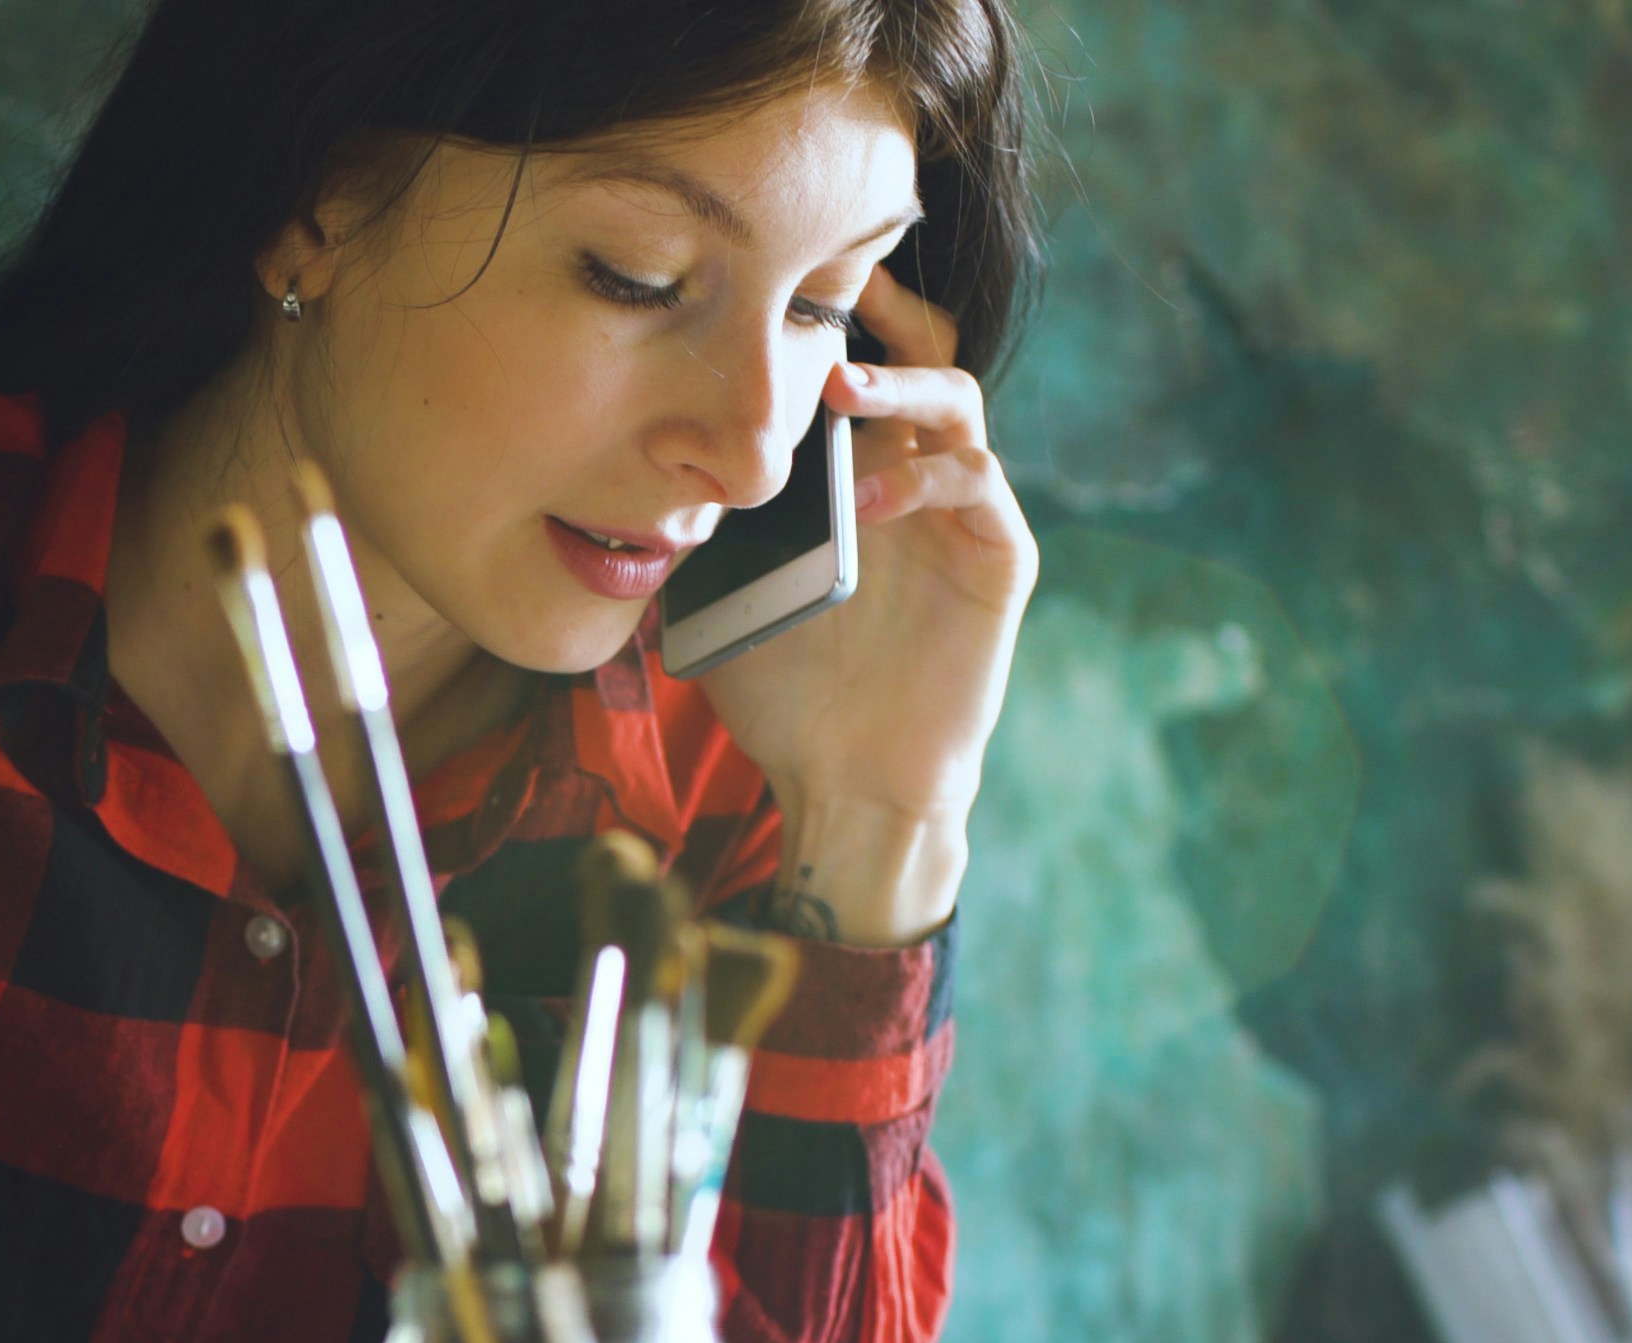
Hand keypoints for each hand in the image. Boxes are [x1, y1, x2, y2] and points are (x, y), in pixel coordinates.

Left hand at [698, 267, 1037, 946]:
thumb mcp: (720, 587)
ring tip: (842, 386)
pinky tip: (869, 498)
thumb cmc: (783, 693)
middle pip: (924, 352)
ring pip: (958, 404)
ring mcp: (963, 513)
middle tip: (836, 280)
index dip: (832, 312)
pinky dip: (926, 478)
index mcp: (857, 470)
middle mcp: (916, 475)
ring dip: (901, 384)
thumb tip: (631, 458)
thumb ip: (701, 518)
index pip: (857, 360)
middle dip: (886, 309)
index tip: (777, 270)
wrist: (846, 784)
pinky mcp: (999, 559)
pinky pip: (978, 486)